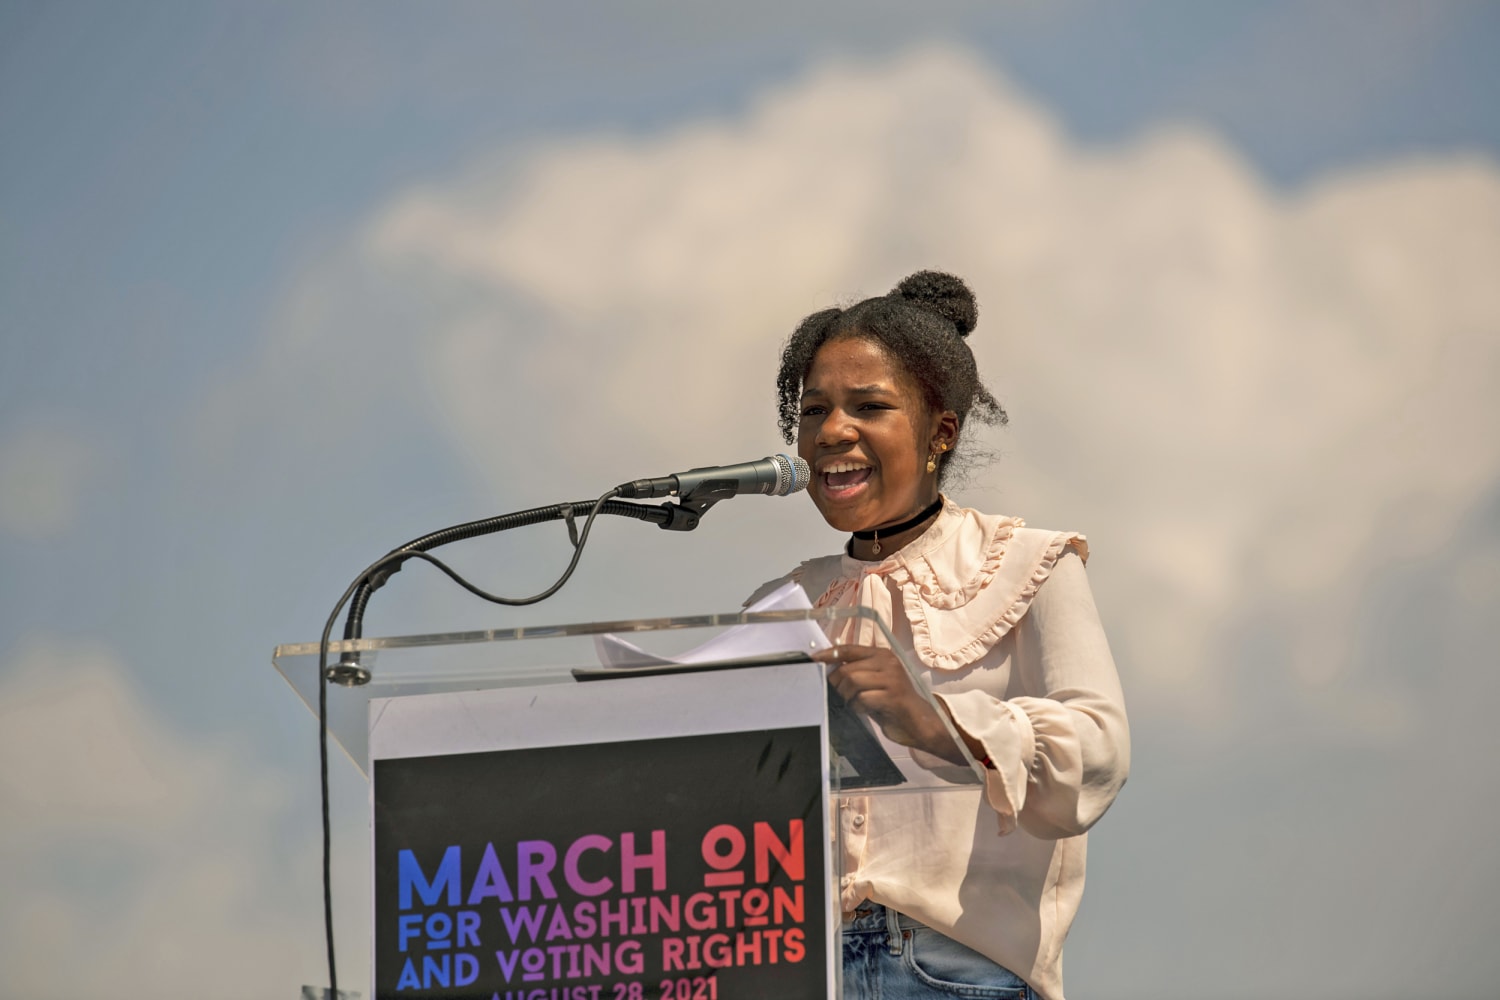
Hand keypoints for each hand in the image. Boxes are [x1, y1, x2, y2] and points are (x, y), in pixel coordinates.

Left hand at [814, 644, 966, 764]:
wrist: (920, 722)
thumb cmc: (893, 703)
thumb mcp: (874, 683)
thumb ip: (856, 672)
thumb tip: (829, 670)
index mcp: (882, 655)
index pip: (848, 649)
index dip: (828, 655)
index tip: (813, 661)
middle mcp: (887, 662)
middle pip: (846, 669)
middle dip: (838, 685)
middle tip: (843, 697)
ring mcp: (891, 678)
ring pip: (852, 682)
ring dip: (848, 697)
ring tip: (857, 703)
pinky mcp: (893, 696)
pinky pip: (861, 699)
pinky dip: (858, 707)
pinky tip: (867, 710)